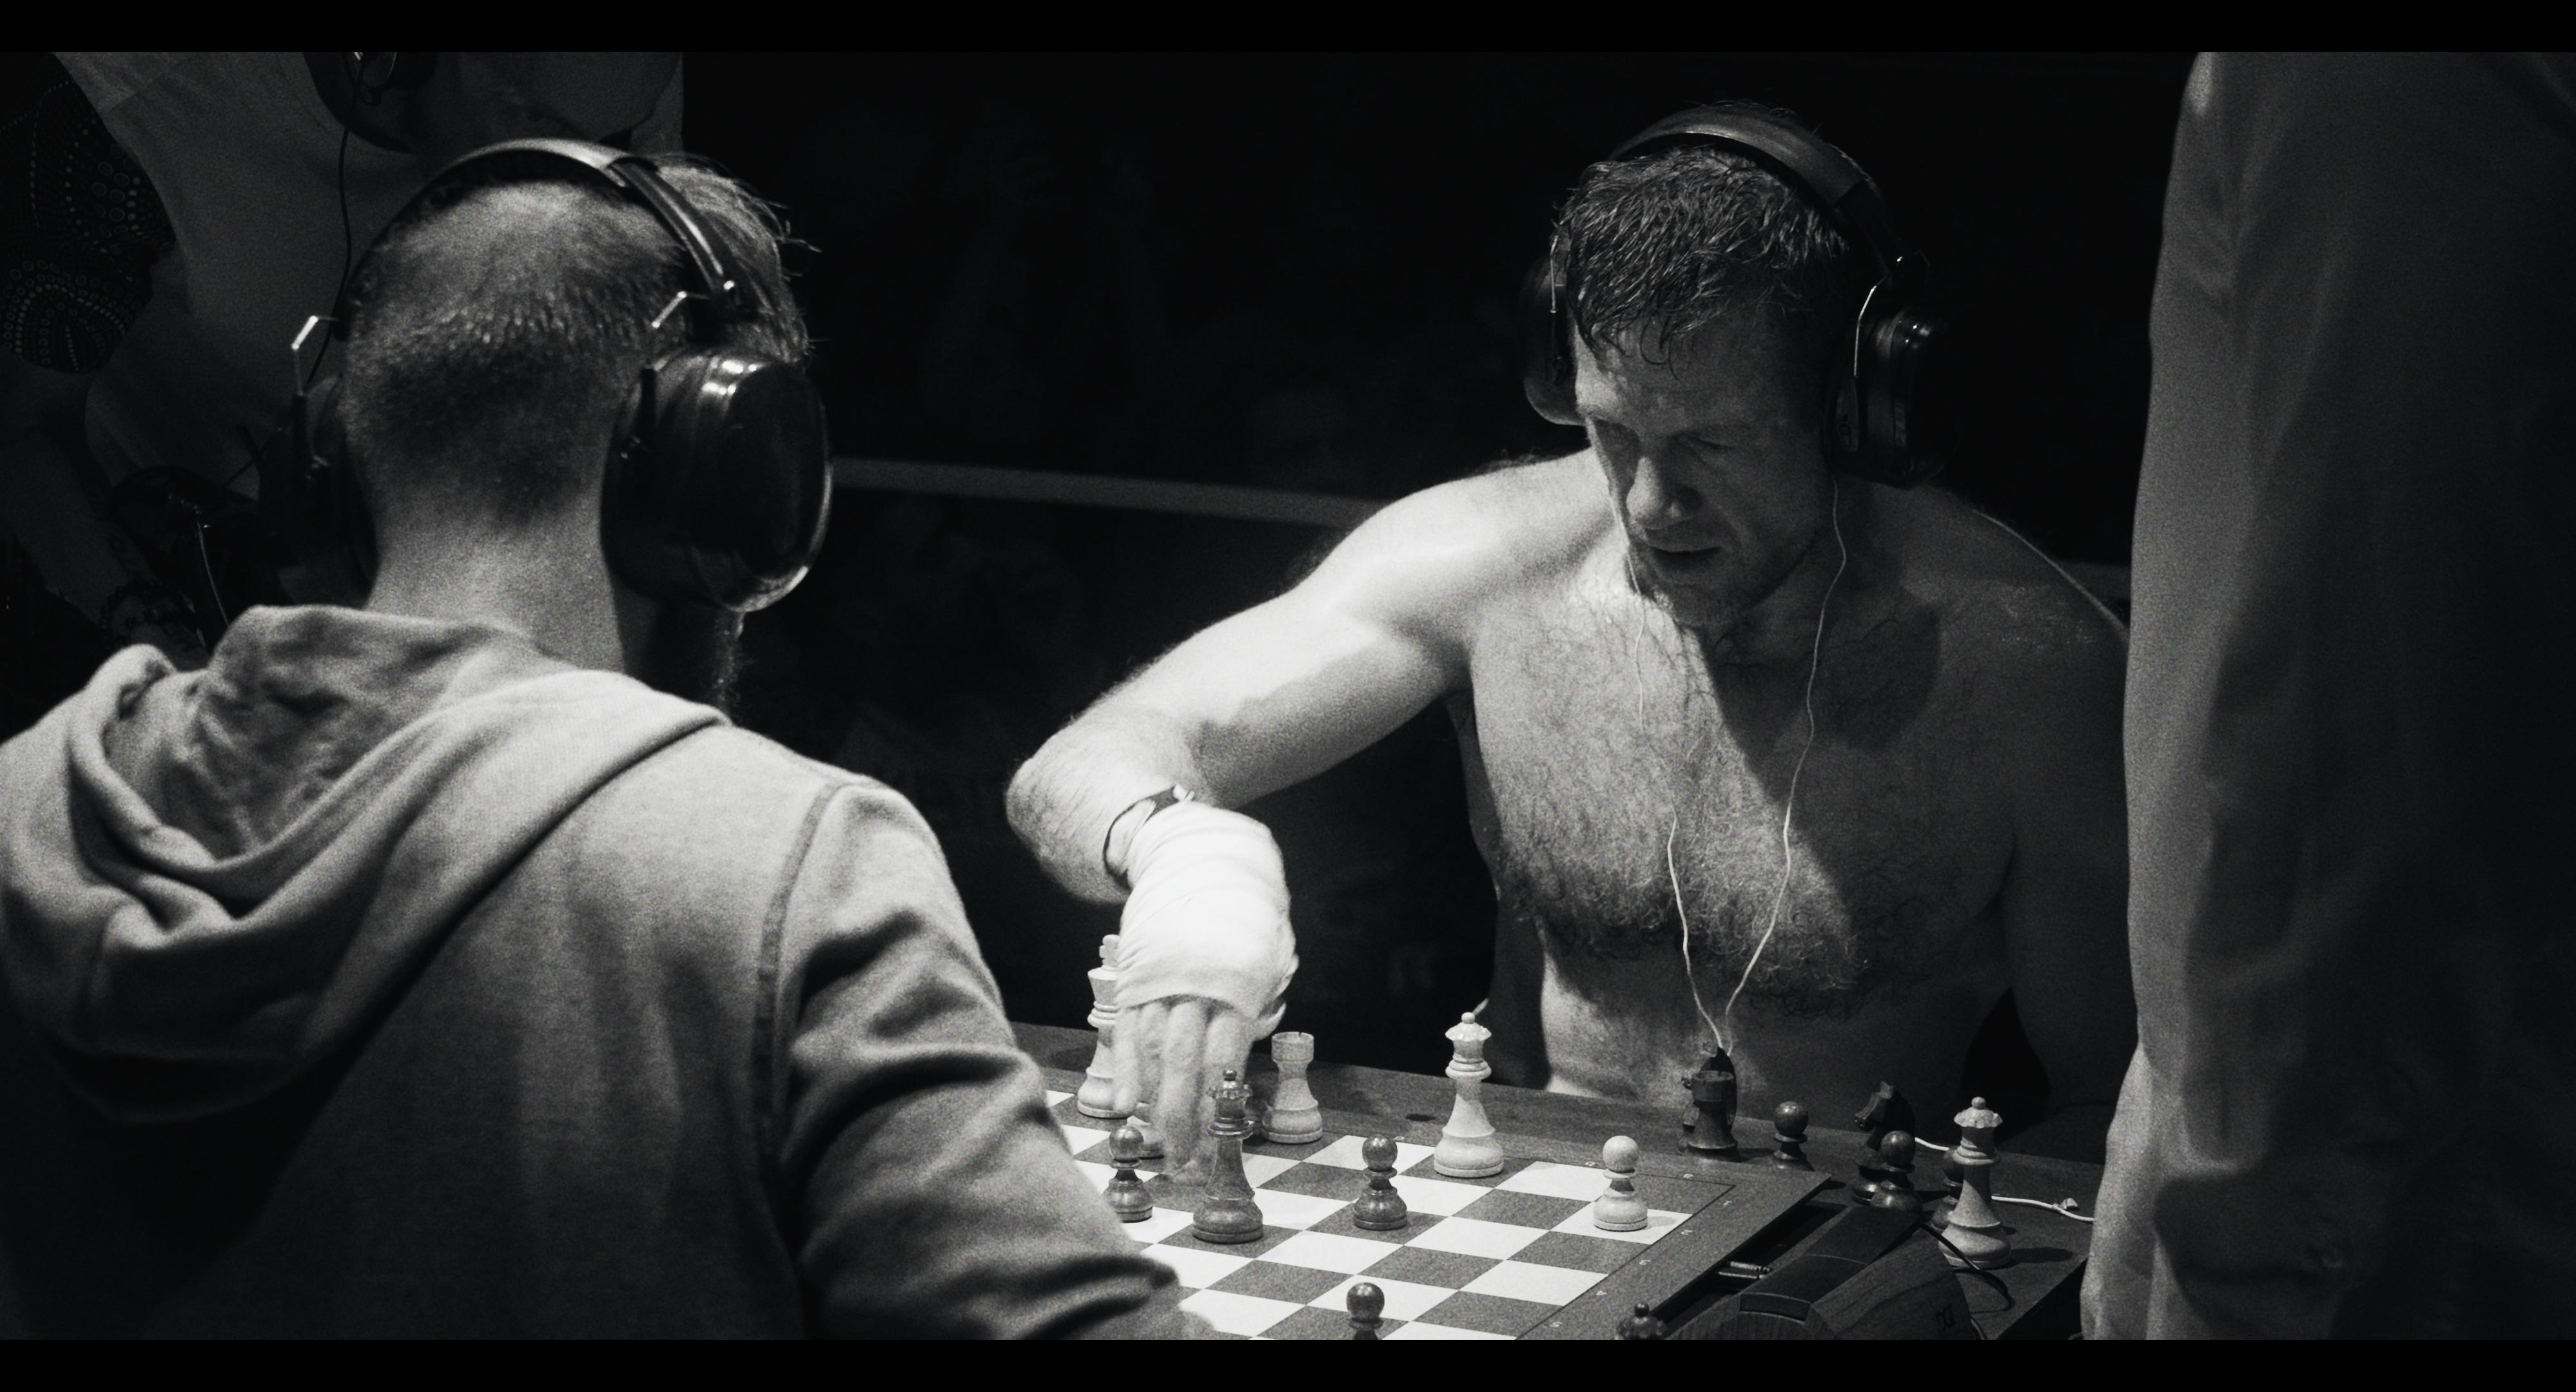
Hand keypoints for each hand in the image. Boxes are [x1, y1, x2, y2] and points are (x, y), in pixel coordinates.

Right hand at [1108, 801, 1296, 1164]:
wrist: (1195, 858)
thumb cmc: (1244, 916)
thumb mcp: (1269, 955)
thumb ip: (1257, 1005)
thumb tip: (1241, 1061)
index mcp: (1235, 986)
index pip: (1224, 1058)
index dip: (1218, 1105)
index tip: (1218, 1144)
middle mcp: (1193, 988)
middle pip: (1184, 1065)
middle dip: (1182, 1119)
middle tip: (1183, 1164)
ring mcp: (1158, 984)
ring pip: (1151, 1053)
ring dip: (1153, 1103)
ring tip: (1157, 1144)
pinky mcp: (1133, 980)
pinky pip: (1125, 1031)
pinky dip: (1123, 1069)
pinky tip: (1123, 1103)